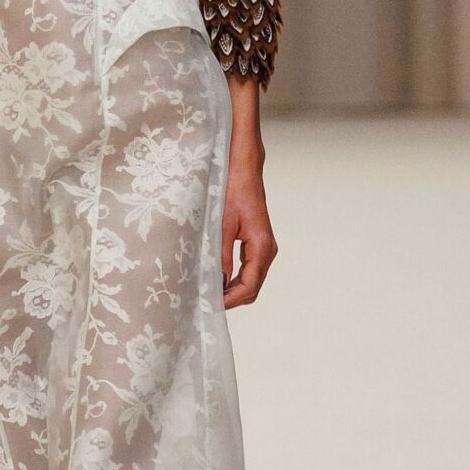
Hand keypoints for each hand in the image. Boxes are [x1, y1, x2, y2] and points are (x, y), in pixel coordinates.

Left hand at [221, 76, 275, 306]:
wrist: (242, 163)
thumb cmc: (231, 187)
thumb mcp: (220, 224)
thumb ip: (218, 256)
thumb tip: (213, 285)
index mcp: (262, 246)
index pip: (249, 286)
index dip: (229, 301)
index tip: (208, 306)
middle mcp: (267, 249)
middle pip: (251, 288)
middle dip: (229, 299)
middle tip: (202, 303)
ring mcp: (262, 246)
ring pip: (249, 280)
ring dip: (230, 289)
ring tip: (204, 292)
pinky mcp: (255, 241)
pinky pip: (246, 268)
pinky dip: (232, 277)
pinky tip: (212, 276)